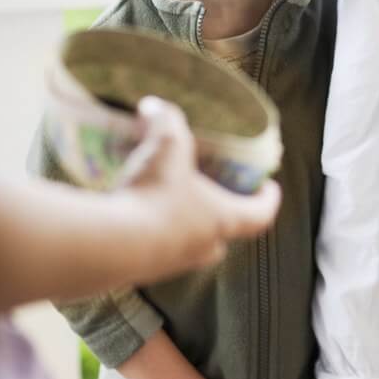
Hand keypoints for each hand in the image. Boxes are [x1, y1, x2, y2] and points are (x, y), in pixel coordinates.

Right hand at [120, 96, 281, 274]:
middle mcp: (204, 247)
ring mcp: (173, 264)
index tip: (269, 188)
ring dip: (182, 223)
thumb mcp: (166, 145)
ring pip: (187, 243)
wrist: (109, 244)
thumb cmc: (154, 194)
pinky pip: (154, 250)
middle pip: (223, 232)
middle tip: (210, 192)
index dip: (268, 200)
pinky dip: (149, 232)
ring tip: (166, 197)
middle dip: (219, 213)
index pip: (261, 214)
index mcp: (223, 218)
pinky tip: (133, 212)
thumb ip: (165, 120)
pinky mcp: (143, 272)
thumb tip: (153, 106)